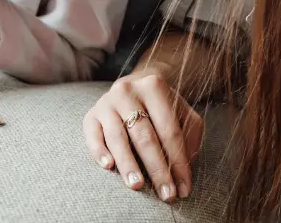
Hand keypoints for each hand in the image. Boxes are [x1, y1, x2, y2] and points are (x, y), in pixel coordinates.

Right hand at [83, 68, 203, 202]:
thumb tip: (183, 172)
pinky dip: (99, 150)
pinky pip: (92, 134)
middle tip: (166, 194)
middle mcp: (127, 91)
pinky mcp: (91, 114)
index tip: (184, 189)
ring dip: (128, 163)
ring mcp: (106, 102)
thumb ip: (189, 136)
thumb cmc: (161, 108)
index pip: (169, 130)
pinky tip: (108, 166)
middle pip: (144, 135)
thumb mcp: (182, 113)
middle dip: (157, 168)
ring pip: (117, 136)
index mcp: (154, 87)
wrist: (133, 86)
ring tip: (137, 185)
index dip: (178, 162)